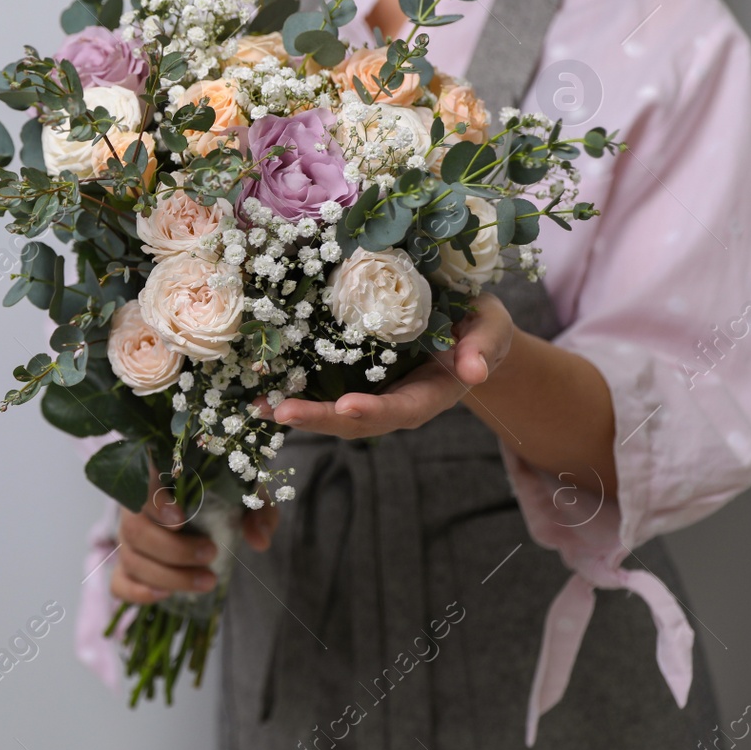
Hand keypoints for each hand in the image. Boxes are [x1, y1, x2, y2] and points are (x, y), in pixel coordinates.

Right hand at [109, 490, 280, 605]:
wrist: (210, 507)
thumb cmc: (224, 494)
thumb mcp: (245, 495)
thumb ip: (257, 510)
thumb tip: (259, 540)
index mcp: (157, 477)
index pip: (140, 483)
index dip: (154, 503)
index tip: (180, 519)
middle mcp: (134, 507)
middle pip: (133, 530)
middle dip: (173, 550)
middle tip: (211, 553)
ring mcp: (128, 538)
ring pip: (130, 559)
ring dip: (168, 576)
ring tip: (208, 580)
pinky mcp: (129, 566)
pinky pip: (120, 584)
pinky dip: (138, 593)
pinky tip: (167, 595)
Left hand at [261, 291, 514, 439]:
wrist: (467, 330)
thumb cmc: (480, 328)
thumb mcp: (491, 329)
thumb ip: (484, 347)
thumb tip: (475, 370)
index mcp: (430, 394)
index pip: (403, 410)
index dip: (376, 411)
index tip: (348, 407)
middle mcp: (397, 403)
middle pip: (357, 422)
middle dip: (319, 419)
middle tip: (282, 412)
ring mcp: (373, 394)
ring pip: (333, 414)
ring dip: (297, 413)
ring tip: (260, 407)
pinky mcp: (353, 380)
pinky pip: (321, 393)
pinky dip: (292, 394)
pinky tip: (259, 393)